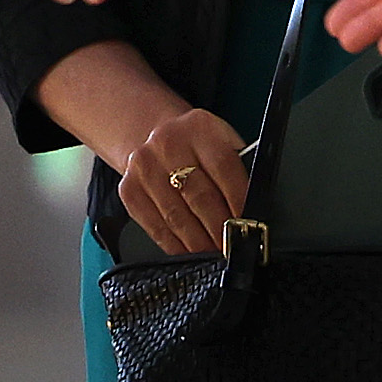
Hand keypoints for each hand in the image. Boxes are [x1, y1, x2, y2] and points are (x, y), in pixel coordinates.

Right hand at [100, 95, 253, 256]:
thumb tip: (253, 208)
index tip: (248, 225)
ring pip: (176, 215)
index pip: (224, 167)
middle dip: (220, 228)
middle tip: (232, 247)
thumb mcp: (220, 141)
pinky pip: (155, 226)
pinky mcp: (129, 189)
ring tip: (214, 253)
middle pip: (199, 195)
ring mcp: (144, 167)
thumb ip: (238, 167)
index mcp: (199, 127)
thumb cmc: (197, 146)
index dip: (238, 200)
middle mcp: (168, 143)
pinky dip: (175, 245)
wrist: (154, 136)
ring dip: (198, 242)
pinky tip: (189, 252)